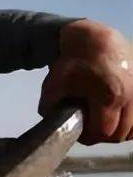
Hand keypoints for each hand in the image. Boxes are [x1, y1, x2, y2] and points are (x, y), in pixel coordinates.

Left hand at [40, 19, 132, 143]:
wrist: (95, 40)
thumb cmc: (73, 63)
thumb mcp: (53, 87)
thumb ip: (51, 111)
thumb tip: (57, 129)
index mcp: (109, 96)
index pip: (103, 133)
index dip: (88, 137)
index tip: (80, 131)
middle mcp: (131, 95)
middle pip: (120, 134)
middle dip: (102, 135)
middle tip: (90, 128)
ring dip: (118, 130)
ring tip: (103, 121)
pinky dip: (130, 122)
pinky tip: (116, 116)